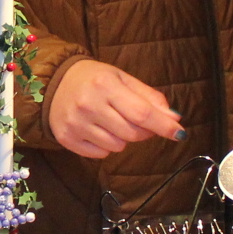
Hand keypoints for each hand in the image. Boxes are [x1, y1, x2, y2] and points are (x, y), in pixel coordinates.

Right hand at [46, 60, 180, 158]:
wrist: (53, 83)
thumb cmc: (94, 79)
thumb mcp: (122, 79)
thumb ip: (149, 97)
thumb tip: (174, 119)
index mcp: (105, 85)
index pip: (141, 112)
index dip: (163, 125)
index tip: (179, 133)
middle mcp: (88, 105)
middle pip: (132, 133)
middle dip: (142, 131)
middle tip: (137, 120)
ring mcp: (76, 124)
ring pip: (117, 146)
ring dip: (122, 138)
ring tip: (111, 121)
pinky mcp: (67, 138)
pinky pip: (100, 154)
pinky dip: (105, 146)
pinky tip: (97, 129)